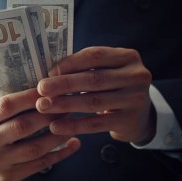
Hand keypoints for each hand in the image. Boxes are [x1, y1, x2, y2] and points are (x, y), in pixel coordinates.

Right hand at [0, 88, 80, 180]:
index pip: (6, 106)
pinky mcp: (10, 178)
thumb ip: (5, 108)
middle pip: (22, 126)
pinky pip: (40, 165)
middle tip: (66, 105)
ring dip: (58, 134)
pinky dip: (60, 153)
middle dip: (48, 115)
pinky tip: (74, 143)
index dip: (30, 97)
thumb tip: (41, 91)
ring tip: (72, 123)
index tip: (49, 89)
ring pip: (34, 148)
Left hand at [36, 47, 154, 143]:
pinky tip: (56, 126)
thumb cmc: (114, 87)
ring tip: (43, 106)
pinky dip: (74, 125)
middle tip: (41, 89)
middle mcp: (136, 75)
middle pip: (93, 79)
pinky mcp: (129, 121)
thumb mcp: (107, 71)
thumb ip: (84, 68)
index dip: (70, 63)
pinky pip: (96, 124)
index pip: (95, 56)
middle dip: (63, 84)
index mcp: (127, 57)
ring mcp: (136, 99)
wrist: (140, 115)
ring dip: (64, 104)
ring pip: (93, 101)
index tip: (50, 71)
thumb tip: (49, 73)